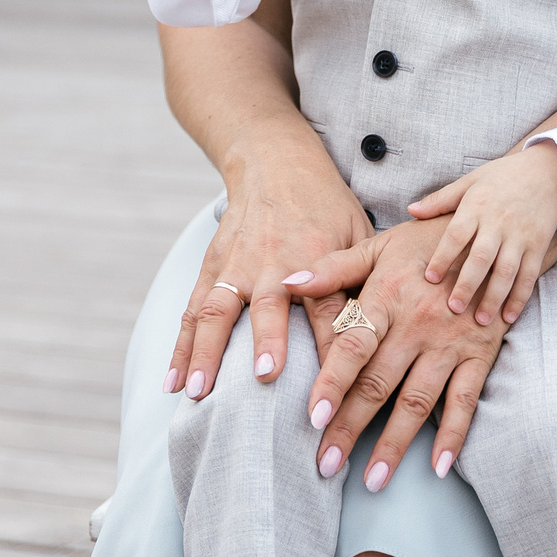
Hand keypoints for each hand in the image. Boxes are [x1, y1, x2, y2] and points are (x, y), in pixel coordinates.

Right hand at [166, 165, 372, 402]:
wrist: (274, 163)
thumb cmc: (326, 207)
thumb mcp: (358, 235)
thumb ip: (365, 283)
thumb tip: (384, 338)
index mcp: (317, 259)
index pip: (331, 311)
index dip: (335, 350)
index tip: (336, 391)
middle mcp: (274, 265)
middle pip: (270, 306)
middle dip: (268, 341)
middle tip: (266, 377)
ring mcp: (237, 267)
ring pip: (217, 312)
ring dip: (206, 353)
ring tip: (196, 392)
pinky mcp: (213, 268)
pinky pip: (193, 311)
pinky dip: (181, 347)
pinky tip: (172, 381)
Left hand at [288, 216, 556, 489]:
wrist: (491, 235)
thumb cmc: (424, 243)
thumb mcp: (378, 245)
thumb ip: (332, 267)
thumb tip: (286, 282)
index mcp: (388, 295)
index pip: (354, 345)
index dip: (334, 382)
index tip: (313, 418)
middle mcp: (418, 323)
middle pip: (379, 383)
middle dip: (351, 427)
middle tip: (326, 465)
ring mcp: (450, 342)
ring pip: (418, 400)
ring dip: (395, 443)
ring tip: (372, 480)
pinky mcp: (479, 355)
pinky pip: (466, 401)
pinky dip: (454, 435)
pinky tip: (439, 467)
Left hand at [408, 142, 556, 326]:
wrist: (546, 173)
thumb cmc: (501, 178)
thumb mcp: (470, 182)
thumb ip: (441, 200)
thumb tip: (411, 210)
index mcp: (477, 207)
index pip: (456, 235)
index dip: (443, 256)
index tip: (430, 278)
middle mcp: (499, 223)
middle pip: (481, 258)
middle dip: (467, 284)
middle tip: (452, 308)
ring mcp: (520, 236)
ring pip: (506, 271)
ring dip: (493, 298)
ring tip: (480, 320)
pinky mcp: (538, 246)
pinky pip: (529, 275)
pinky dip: (519, 297)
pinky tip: (508, 317)